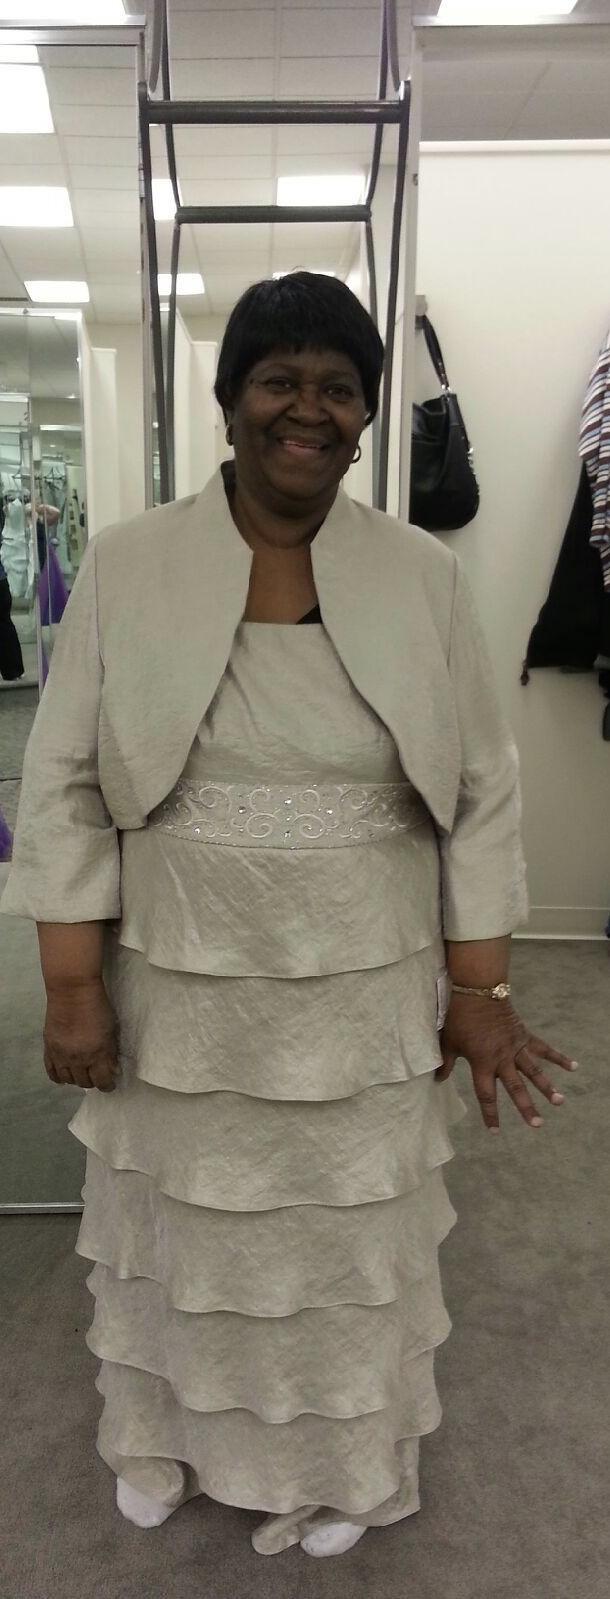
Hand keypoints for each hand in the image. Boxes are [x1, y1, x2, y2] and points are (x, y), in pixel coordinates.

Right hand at [43, 979, 121, 1093]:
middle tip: (96, 1074)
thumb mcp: (112, 1029)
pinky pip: (51, 1072)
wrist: (72, 991)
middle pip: (85, 1082)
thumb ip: (111, 1052)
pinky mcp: (49, 1049)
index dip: (108, 1085)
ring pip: (68, 1080)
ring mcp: (61, 1055)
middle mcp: (79, 1059)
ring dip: (76, 1079)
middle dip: (93, 1081)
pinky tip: (64, 1077)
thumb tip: (112, 1070)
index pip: (103, 1081)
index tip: (110, 1083)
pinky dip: (58, 1077)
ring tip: (81, 1073)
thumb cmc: (98, 1006)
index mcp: (98, 1053)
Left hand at [435, 992, 577, 1132]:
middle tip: (537, 1124)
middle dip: (526, 1107)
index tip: (495, 1132)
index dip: (490, 1114)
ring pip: (534, 1071)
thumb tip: (437, 1080)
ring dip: (547, 1086)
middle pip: (516, 1087)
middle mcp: (502, 1058)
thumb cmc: (460, 1017)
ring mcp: (516, 1046)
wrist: (477, 990)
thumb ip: (444, 1063)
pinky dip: (558, 1057)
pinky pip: (544, 1048)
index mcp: (482, 1063)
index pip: (486, 1094)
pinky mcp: (525, 1035)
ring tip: (560, 1102)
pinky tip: (573, 1067)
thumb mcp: (448, 1042)